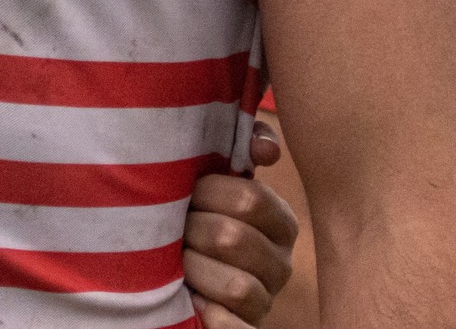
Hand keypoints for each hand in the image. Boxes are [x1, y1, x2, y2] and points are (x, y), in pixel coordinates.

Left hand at [186, 121, 298, 327]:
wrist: (175, 269)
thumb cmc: (193, 211)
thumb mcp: (211, 177)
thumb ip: (239, 145)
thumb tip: (265, 150)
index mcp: (278, 219)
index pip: (250, 198)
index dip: (207, 192)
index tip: (187, 192)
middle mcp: (280, 262)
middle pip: (234, 238)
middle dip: (192, 229)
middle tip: (175, 227)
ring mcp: (266, 298)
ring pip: (236, 285)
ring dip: (193, 269)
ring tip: (175, 261)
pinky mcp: (248, 327)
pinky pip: (234, 325)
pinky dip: (210, 314)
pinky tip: (192, 300)